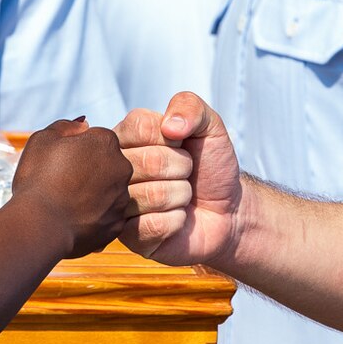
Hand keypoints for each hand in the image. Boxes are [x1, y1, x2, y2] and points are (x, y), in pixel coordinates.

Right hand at [9, 117, 131, 258]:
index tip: (62, 161)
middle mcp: (122, 167)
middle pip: (108, 163)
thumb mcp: (43, 139)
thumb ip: (66, 126)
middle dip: (92, 169)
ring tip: (68, 202)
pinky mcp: (118, 223)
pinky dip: (95, 215)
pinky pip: (107, 214)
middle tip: (64, 182)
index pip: (97, 138)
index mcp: (106, 142)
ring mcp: (122, 197)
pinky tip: (74, 218)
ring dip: (94, 192)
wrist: (39, 226)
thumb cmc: (38, 179)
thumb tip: (83, 126)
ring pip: (109, 189)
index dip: (78, 149)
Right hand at [117, 92, 242, 266]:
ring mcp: (118, 204)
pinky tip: (177, 219)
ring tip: (182, 196)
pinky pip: (153, 225)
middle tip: (185, 174)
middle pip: (147, 162)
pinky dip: (177, 220)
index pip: (138, 126)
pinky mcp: (128, 237)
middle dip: (181, 168)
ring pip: (151, 195)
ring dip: (181, 195)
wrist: (228, 211)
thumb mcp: (209, 127)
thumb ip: (191, 107)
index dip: (171, 138)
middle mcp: (114, 170)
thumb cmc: (211, 166)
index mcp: (125, 137)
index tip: (181, 145)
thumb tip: (169, 125)